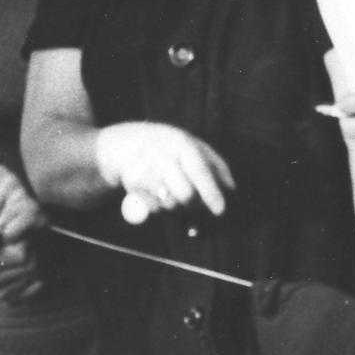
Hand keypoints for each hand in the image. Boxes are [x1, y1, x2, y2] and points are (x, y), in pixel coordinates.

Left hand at [0, 165, 46, 243]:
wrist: (39, 213)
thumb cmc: (7, 205)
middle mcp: (10, 180)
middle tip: (4, 216)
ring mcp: (23, 196)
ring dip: (2, 230)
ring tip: (12, 222)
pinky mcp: (34, 214)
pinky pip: (9, 233)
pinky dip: (12, 237)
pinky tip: (20, 231)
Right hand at [94, 122, 234, 216]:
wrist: (122, 145)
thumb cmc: (165, 145)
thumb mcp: (191, 145)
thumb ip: (214, 164)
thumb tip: (232, 188)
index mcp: (181, 143)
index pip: (200, 171)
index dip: (211, 193)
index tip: (220, 210)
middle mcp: (162, 156)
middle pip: (185, 194)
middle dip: (193, 205)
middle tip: (194, 204)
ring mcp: (145, 170)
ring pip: (170, 204)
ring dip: (176, 206)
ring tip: (171, 192)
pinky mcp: (132, 186)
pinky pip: (154, 208)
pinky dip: (160, 207)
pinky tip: (156, 193)